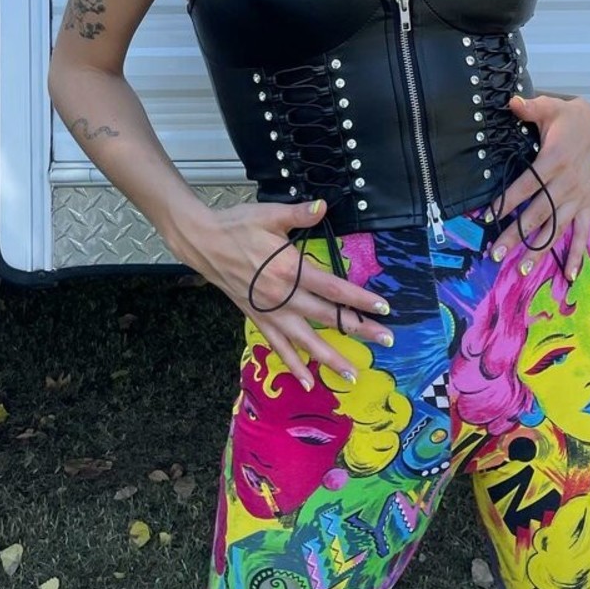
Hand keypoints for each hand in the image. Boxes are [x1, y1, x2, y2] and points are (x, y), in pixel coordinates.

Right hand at [173, 198, 393, 388]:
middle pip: (327, 317)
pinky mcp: (257, 319)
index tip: (382, 308)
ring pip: (305, 340)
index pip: (333, 287)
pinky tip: (306, 382)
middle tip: (386, 340)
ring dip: (330, 358)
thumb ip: (299, 214)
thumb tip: (323, 206)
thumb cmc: (238, 226)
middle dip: (358, 329)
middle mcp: (283, 296)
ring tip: (352, 375)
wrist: (203, 243)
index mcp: (290, 269)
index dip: (359, 299)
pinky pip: (278, 347)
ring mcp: (270, 311)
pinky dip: (292, 365)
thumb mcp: (269, 214)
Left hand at [487, 95, 589, 281]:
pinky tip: (570, 275)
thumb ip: (529, 107)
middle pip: (538, 214)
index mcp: (555, 161)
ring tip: (523, 269)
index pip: (527, 186)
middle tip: (495, 254)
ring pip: (558, 227)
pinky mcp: (587, 203)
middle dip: (517, 235)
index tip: (488, 217)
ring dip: (541, 249)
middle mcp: (568, 183)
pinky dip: (578, 254)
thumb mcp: (548, 107)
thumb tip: (511, 102)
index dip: (507, 201)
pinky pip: (584, 232)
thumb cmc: (564, 117)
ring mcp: (579, 197)